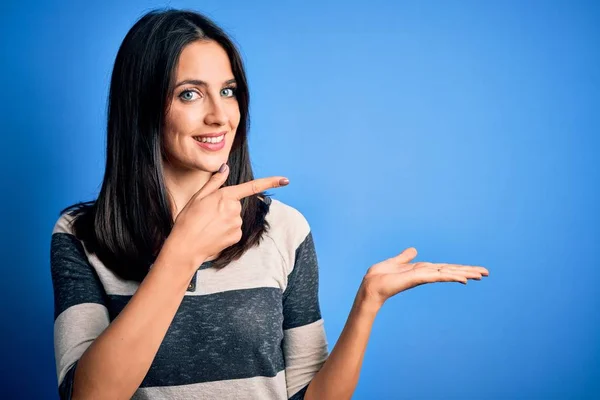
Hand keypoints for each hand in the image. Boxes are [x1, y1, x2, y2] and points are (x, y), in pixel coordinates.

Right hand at [162, 164, 288, 268]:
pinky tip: (214, 234)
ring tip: (208, 226)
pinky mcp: (237, 236)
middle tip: (207, 215)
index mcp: (225, 196)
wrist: (186, 246)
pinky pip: (235, 230)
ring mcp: (237, 224)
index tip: (285, 180)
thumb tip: (225, 168)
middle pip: (236, 205)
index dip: (270, 182)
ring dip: (225, 221)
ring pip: (235, 218)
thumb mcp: (198, 197)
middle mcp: (234, 209)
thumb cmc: (188, 220)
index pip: (252, 186)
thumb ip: (215, 182)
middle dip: (225, 208)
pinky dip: (226, 231)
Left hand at [358, 247, 488, 311]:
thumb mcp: (394, 262)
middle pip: (451, 271)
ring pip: (449, 273)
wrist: (370, 286)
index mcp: (421, 270)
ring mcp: (423, 277)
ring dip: (465, 273)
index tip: (473, 270)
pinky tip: (464, 278)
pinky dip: (452, 276)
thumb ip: (405, 257)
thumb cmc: (379, 276)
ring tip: (482, 274)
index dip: (458, 268)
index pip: (444, 268)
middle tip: (486, 273)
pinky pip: (438, 276)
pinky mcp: (418, 278)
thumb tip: (414, 250)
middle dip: (468, 271)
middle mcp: (425, 274)